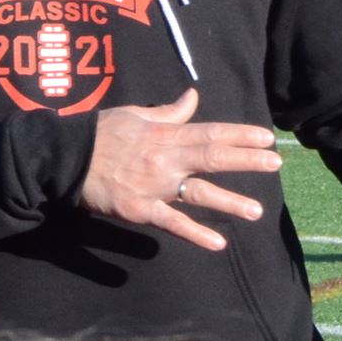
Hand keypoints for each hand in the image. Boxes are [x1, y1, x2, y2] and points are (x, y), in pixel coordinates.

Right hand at [77, 87, 280, 252]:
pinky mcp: (141, 209)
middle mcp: (166, 159)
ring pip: (199, 193)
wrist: (66, 159)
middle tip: (276, 164)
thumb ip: (169, 111)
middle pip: (213, 158)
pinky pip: (172, 223)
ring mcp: (155, 186)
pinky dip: (195, 234)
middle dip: (246, 160)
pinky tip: (218, 244)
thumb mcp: (137, 115)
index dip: (240, 134)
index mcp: (166, 135)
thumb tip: (193, 96)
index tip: (267, 138)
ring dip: (229, 202)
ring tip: (257, 212)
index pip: (211, 132)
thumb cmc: (101, 134)